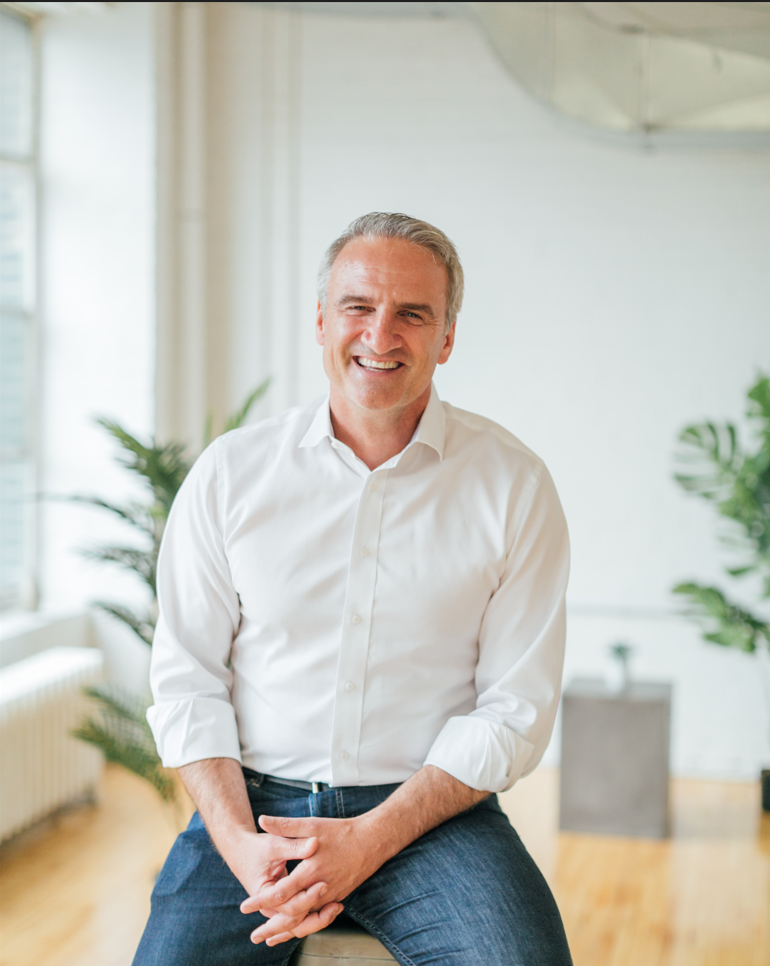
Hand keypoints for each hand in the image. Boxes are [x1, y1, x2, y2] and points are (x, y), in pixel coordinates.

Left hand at [241, 814, 380, 945]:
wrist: (373, 841)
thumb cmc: (342, 832)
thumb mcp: (312, 825)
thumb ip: (285, 826)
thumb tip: (262, 820)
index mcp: (310, 870)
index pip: (281, 893)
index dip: (261, 901)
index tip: (245, 907)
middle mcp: (320, 888)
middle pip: (292, 915)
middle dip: (271, 927)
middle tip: (254, 936)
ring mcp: (331, 896)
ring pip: (306, 920)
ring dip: (286, 931)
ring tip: (270, 938)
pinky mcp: (337, 897)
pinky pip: (317, 917)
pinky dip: (304, 925)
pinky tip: (294, 929)